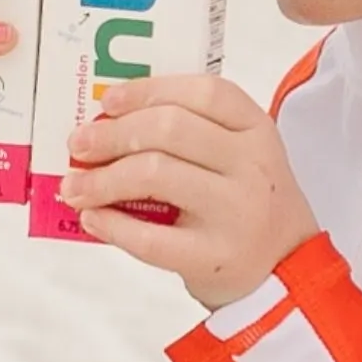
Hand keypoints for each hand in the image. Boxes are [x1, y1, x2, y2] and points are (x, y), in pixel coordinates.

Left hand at [59, 75, 320, 305]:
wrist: (287, 271)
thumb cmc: (245, 204)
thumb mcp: (238, 157)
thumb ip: (190, 133)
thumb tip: (104, 124)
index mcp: (256, 130)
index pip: (203, 92)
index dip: (148, 90)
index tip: (108, 101)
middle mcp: (251, 165)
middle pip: (169, 129)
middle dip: (112, 134)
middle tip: (79, 144)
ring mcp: (236, 212)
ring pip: (154, 174)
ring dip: (102, 179)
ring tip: (75, 187)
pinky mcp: (214, 257)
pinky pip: (150, 237)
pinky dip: (111, 225)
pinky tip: (92, 219)